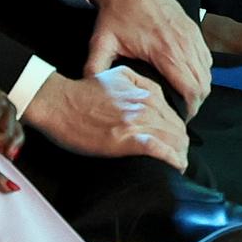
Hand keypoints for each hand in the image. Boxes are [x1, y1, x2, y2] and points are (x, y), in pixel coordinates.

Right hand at [23, 68, 190, 170]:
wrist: (60, 103)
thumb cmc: (83, 92)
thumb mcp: (117, 75)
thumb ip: (139, 82)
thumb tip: (153, 96)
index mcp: (146, 92)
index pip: (175, 114)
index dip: (178, 131)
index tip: (176, 142)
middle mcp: (146, 106)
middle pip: (178, 129)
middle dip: (182, 145)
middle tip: (179, 158)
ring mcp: (137, 122)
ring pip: (173, 140)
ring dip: (179, 154)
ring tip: (178, 165)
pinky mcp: (127, 140)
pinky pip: (159, 150)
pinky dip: (171, 159)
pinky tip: (176, 166)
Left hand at [85, 0, 211, 116]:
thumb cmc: (117, 13)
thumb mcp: (101, 42)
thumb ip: (95, 68)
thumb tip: (90, 89)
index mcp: (164, 50)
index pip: (190, 88)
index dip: (190, 108)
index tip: (179, 118)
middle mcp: (183, 42)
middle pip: (204, 83)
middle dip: (196, 102)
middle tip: (182, 112)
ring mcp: (191, 35)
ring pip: (208, 71)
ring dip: (200, 87)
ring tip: (185, 97)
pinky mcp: (194, 29)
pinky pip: (206, 57)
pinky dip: (202, 71)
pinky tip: (187, 77)